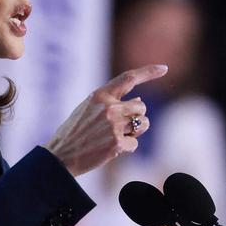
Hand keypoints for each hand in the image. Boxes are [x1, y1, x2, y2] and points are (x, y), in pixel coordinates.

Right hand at [44, 64, 166, 177]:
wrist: (61, 156)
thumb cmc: (75, 132)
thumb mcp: (89, 110)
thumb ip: (112, 103)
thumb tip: (140, 101)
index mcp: (100, 95)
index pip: (129, 78)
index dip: (149, 72)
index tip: (164, 68)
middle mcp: (109, 107)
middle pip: (141, 107)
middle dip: (136, 117)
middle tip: (119, 127)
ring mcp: (113, 125)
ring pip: (143, 124)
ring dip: (135, 131)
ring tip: (115, 137)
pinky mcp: (117, 143)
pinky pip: (134, 144)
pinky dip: (126, 148)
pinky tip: (109, 150)